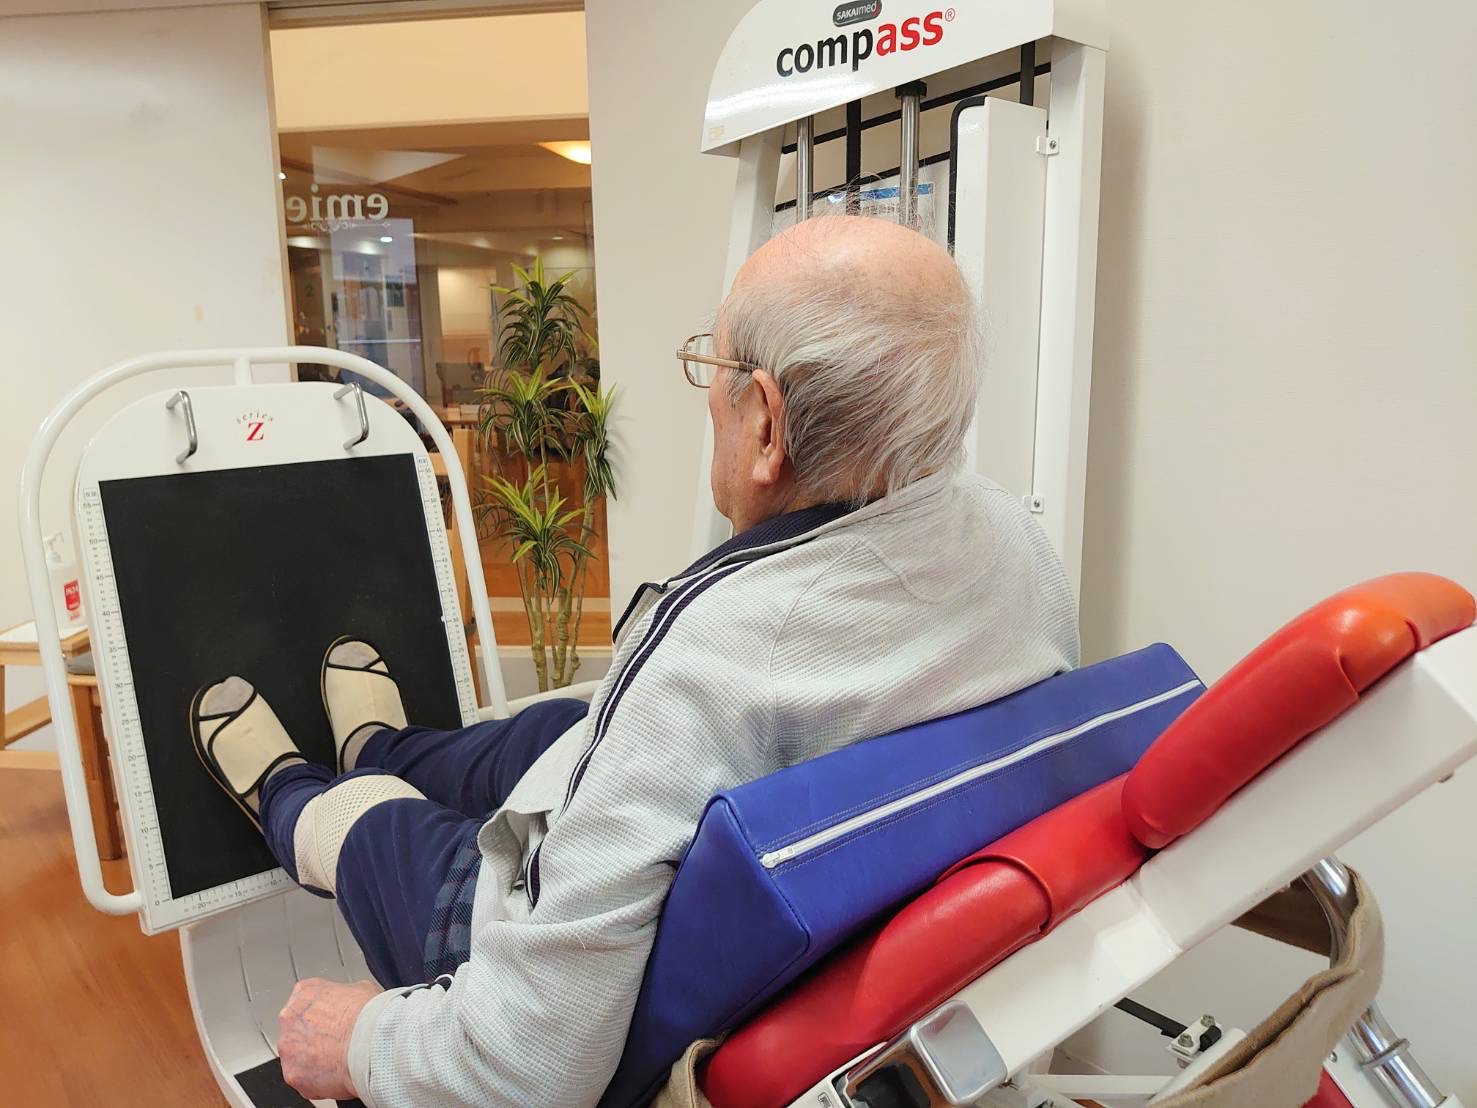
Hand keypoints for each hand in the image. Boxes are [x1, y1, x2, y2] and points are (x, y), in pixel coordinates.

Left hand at [278, 977, 382, 1099]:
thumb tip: (352, 1005)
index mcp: (305, 992)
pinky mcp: (292, 1075)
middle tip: (338, 1043)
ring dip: (315, 1061)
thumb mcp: (362, 989)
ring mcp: (288, 1048)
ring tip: (341, 1060)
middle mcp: (290, 1018)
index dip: (323, 1014)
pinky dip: (318, 1081)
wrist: (370, 1044)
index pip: (306, 1002)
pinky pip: (304, 1080)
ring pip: (298, 1057)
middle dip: (315, 1038)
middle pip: (298, 1030)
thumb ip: (345, 997)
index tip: (334, 1022)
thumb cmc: (369, 1017)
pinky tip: (338, 1075)